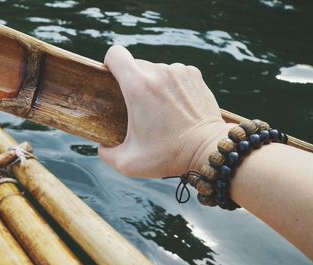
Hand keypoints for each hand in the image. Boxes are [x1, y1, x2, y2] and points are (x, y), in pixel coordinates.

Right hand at [98, 45, 232, 177]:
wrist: (209, 150)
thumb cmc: (169, 156)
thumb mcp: (129, 162)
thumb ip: (106, 153)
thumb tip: (102, 146)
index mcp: (138, 86)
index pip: (115, 54)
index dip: (110, 64)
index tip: (113, 80)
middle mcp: (159, 71)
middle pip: (135, 64)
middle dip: (132, 82)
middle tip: (138, 106)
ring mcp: (179, 71)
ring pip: (156, 70)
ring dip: (153, 85)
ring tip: (161, 110)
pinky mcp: (194, 75)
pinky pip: (174, 73)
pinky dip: (171, 86)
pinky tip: (176, 106)